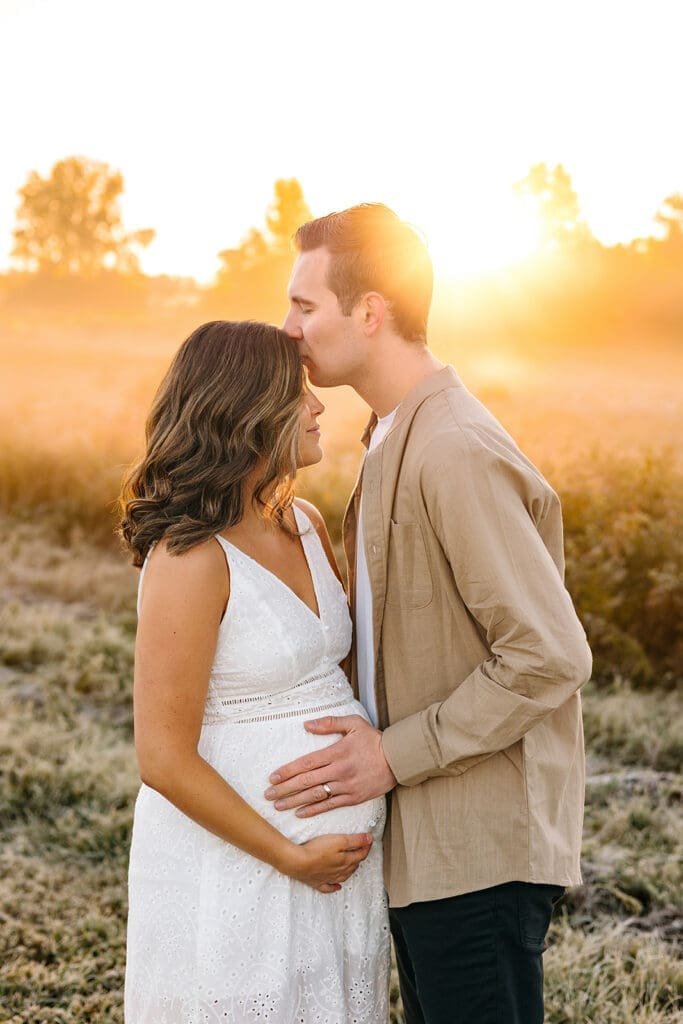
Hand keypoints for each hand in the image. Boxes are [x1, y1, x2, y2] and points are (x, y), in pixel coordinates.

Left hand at [265, 714, 396, 817]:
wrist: (398, 759)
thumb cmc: (374, 740)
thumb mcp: (354, 723)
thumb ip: (329, 722)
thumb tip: (307, 724)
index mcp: (337, 752)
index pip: (307, 762)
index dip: (288, 770)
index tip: (273, 777)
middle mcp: (339, 770)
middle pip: (307, 781)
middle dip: (285, 789)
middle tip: (268, 795)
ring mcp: (346, 786)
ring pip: (316, 795)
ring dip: (295, 801)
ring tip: (279, 806)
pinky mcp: (353, 798)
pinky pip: (330, 806)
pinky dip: (314, 810)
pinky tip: (300, 813)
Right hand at [286, 832, 372, 892]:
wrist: (298, 862)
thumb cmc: (317, 850)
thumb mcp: (339, 840)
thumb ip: (355, 840)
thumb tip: (369, 839)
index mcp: (346, 861)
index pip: (361, 854)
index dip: (366, 846)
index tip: (368, 840)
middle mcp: (340, 872)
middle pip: (353, 865)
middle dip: (358, 857)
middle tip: (360, 850)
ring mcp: (328, 878)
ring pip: (344, 876)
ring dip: (350, 871)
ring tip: (352, 866)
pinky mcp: (317, 882)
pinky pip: (328, 887)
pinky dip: (334, 887)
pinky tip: (337, 887)